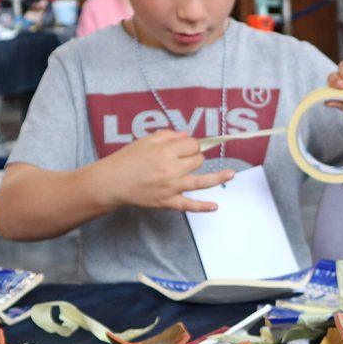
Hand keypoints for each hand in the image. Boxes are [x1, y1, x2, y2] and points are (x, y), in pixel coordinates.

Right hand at [95, 130, 233, 212]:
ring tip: (232, 174)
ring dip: (219, 177)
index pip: (192, 144)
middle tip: (183, 160)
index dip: (191, 145)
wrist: (110, 183)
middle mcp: (171, 169)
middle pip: (197, 160)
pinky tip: (215, 206)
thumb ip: (167, 136)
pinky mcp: (167, 202)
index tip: (185, 147)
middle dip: (194, 157)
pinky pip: (189, 205)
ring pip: (201, 180)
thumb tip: (186, 136)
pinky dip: (203, 207)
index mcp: (165, 152)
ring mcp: (171, 187)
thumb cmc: (126, 160)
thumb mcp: (144, 141)